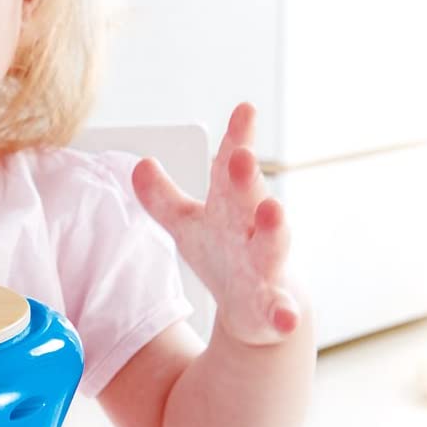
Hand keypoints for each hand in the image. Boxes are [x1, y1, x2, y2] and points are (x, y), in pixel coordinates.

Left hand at [131, 102, 301, 345]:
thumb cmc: (225, 257)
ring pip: (273, 246)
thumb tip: (139, 163)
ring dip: (274, 228)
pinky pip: (279, 310)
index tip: (245, 108)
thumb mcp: (189, 226)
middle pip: (250, 199)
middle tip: (242, 154)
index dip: (238, 138)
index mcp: (232, 207)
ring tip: (273, 211)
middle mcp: (254, 231)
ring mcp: (267, 268)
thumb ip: (163, 198)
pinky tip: (287, 318)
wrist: (258, 312)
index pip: (232, 168)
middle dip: (247, 177)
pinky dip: (284, 313)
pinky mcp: (273, 308)